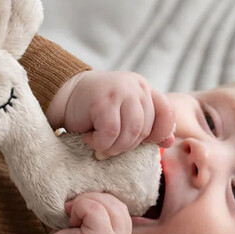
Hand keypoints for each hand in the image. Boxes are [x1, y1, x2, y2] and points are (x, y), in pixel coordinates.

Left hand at [41, 192, 131, 233]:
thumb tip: (96, 192)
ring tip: (71, 217)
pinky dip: (79, 207)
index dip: (101, 202)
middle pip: (117, 204)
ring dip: (85, 202)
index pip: (121, 209)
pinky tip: (70, 222)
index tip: (80, 212)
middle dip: (93, 199)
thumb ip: (98, 219)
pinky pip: (95, 208)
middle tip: (71, 210)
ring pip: (108, 204)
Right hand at [47, 70, 174, 157]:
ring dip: (114, 147)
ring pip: (131, 133)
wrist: (63, 96)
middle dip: (127, 145)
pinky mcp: (104, 100)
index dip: (159, 133)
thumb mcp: (126, 115)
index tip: (140, 143)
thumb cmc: (95, 110)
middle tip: (109, 145)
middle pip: (146, 129)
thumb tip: (170, 142)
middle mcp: (137, 86)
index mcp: (145, 89)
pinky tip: (89, 138)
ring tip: (100, 143)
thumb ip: (148, 125)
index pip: (167, 113)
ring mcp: (121, 90)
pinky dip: (100, 143)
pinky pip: (111, 133)